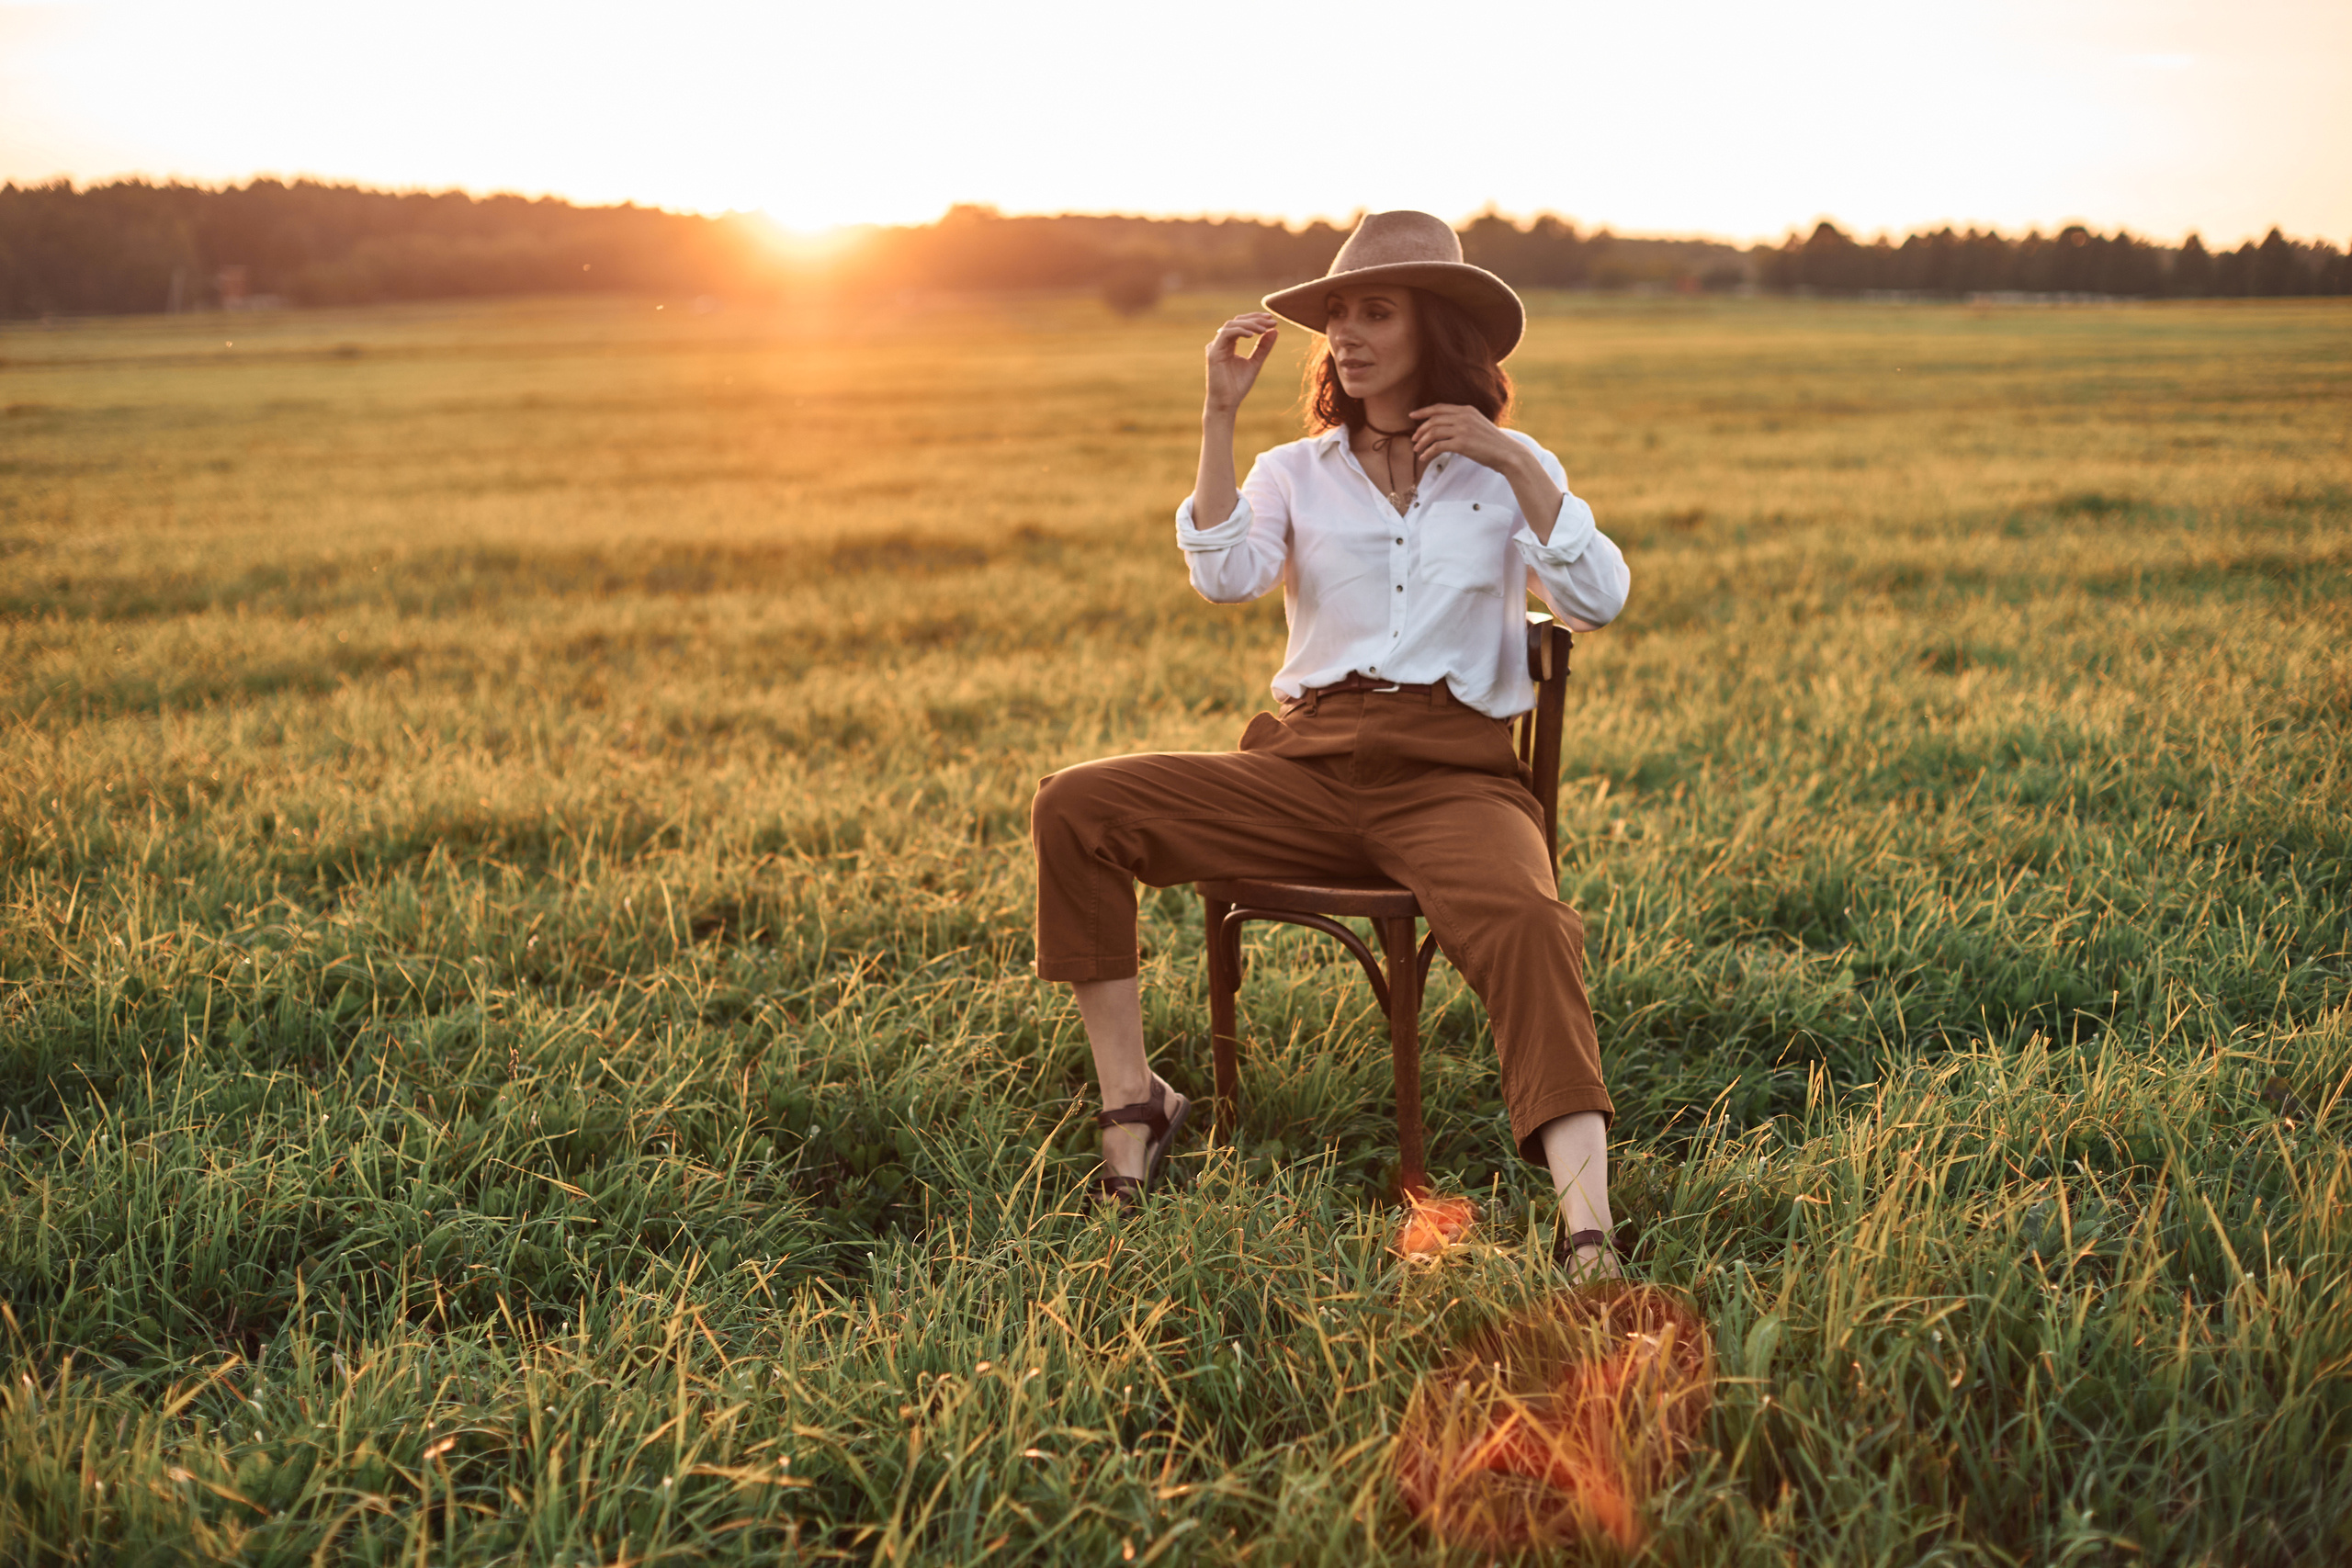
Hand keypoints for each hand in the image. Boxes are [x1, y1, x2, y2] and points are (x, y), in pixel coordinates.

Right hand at [1205, 312, 1280, 415]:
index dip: (1256, 319)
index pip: (1241, 324)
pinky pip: (1226, 335)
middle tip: (1272, 321)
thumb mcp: (1255, 363)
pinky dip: (1240, 331)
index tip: (1273, 321)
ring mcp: (1215, 347)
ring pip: (1231, 325)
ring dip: (1250, 324)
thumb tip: (1275, 330)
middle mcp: (1220, 343)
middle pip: (1237, 321)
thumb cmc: (1237, 386)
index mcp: (1228, 344)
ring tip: (1265, 329)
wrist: (1226, 404)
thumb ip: (1263, 347)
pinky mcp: (1213, 353)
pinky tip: (1253, 335)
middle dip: (1255, 319)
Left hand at [1408, 402, 1522, 470]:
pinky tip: (1424, 457)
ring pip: (1433, 432)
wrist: (1508, 453)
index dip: (1424, 411)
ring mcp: (1463, 429)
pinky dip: (1428, 452)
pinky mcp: (1462, 443)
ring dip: (1422, 442)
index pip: (1440, 408)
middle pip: (1433, 419)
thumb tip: (1447, 428)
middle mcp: (1464, 416)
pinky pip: (1437, 446)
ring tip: (1417, 450)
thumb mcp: (1478, 425)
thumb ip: (1464, 422)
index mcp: (1467, 410)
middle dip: (1420, 429)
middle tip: (1414, 439)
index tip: (1412, 416)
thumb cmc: (1494, 443)